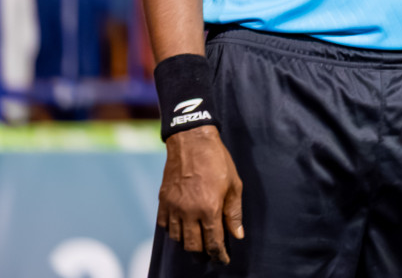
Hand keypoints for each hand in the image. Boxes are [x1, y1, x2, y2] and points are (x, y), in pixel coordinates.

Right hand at [158, 126, 242, 263]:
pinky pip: (164, 226)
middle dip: (203, 253)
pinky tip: (181, 228)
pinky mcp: (163, 202)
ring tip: (197, 241)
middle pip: (193, 245)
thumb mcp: (234, 185)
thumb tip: (238, 234)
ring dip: (188, 243)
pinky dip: (173, 231)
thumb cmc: (218, 161)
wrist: (192, 142)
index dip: (219, 254)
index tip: (223, 260)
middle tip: (210, 253)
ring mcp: (173, 208)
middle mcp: (189, 212)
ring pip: (177, 238)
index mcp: (209, 208)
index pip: (213, 242)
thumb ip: (234, 212)